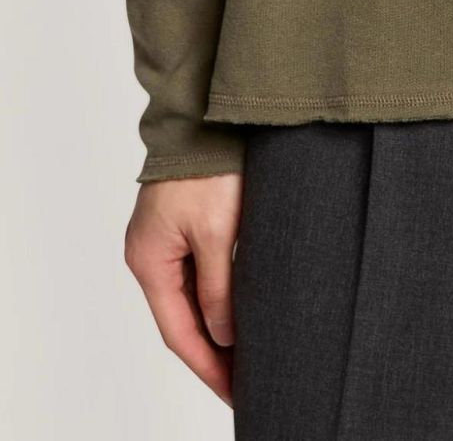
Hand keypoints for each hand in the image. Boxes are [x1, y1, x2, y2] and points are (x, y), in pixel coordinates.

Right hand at [124, 173, 242, 406]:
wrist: (205, 115)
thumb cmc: (208, 166)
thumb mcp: (217, 232)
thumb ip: (218, 288)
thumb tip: (222, 334)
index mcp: (149, 259)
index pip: (178, 331)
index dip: (208, 366)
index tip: (236, 392)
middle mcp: (149, 253)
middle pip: (181, 318)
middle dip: (213, 353)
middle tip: (248, 382)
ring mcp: (163, 238)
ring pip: (190, 297)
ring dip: (216, 326)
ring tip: (248, 356)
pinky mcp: (181, 224)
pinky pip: (196, 273)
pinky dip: (216, 298)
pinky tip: (238, 312)